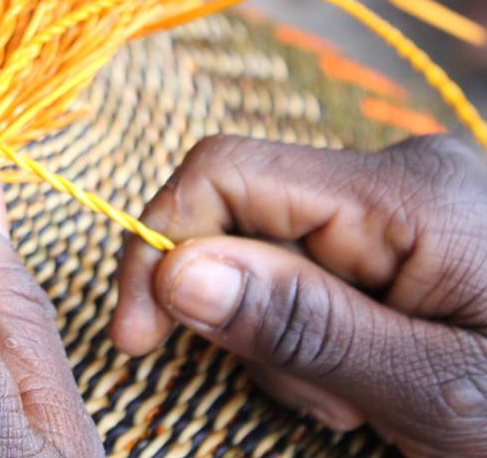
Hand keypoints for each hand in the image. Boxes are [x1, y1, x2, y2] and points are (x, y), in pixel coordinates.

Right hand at [110, 134, 486, 456]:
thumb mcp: (436, 394)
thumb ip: (305, 325)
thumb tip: (177, 271)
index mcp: (406, 193)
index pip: (226, 173)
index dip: (158, 244)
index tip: (136, 337)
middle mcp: (398, 173)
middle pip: (243, 212)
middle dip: (240, 311)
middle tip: (317, 398)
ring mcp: (403, 200)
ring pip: (271, 247)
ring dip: (282, 334)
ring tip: (359, 400)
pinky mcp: (404, 232)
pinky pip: (313, 263)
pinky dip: (312, 328)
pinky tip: (367, 376)